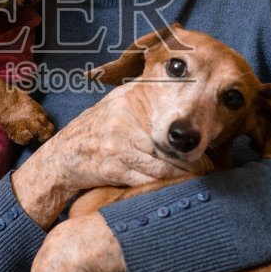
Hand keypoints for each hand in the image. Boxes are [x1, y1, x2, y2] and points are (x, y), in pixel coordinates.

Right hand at [11, 86, 191, 227]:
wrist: (61, 157)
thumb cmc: (93, 130)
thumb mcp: (115, 103)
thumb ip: (141, 93)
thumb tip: (171, 83)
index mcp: (126, 103)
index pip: (166, 121)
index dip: (187, 136)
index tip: (204, 144)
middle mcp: (121, 123)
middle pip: (167, 145)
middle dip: (190, 159)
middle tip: (209, 166)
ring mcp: (116, 147)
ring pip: (161, 166)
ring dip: (181, 175)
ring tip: (197, 179)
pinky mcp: (112, 170)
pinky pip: (146, 180)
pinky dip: (162, 186)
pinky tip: (174, 188)